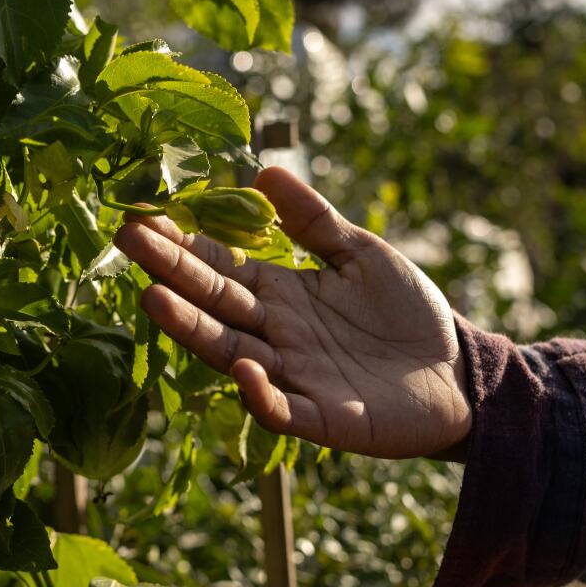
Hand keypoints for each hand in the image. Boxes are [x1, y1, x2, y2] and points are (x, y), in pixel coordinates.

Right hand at [113, 167, 471, 460]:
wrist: (458, 373)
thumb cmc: (407, 313)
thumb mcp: (360, 253)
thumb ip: (313, 220)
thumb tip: (264, 168)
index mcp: (282, 293)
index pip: (221, 265)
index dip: (183, 244)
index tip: (141, 217)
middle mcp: (276, 334)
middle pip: (214, 302)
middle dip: (170, 274)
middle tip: (127, 240)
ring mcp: (294, 377)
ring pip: (232, 352)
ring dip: (193, 329)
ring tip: (153, 299)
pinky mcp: (323, 418)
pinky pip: (283, 409)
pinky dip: (260, 394)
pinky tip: (242, 367)